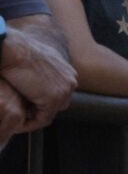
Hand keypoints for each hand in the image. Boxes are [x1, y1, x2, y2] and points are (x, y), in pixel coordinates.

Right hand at [0, 14, 77, 131]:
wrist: (12, 49)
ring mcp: (64, 91)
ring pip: (51, 112)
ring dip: (35, 117)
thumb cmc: (16, 51)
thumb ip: (41, 72)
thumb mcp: (36, 60)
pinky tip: (19, 124)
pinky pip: (42, 119)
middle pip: (58, 103)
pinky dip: (30, 123)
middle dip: (41, 109)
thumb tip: (33, 81)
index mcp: (67, 71)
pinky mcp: (53, 100)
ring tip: (20, 120)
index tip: (28, 105)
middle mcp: (70, 81)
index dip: (43, 100)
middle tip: (24, 114)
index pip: (59, 92)